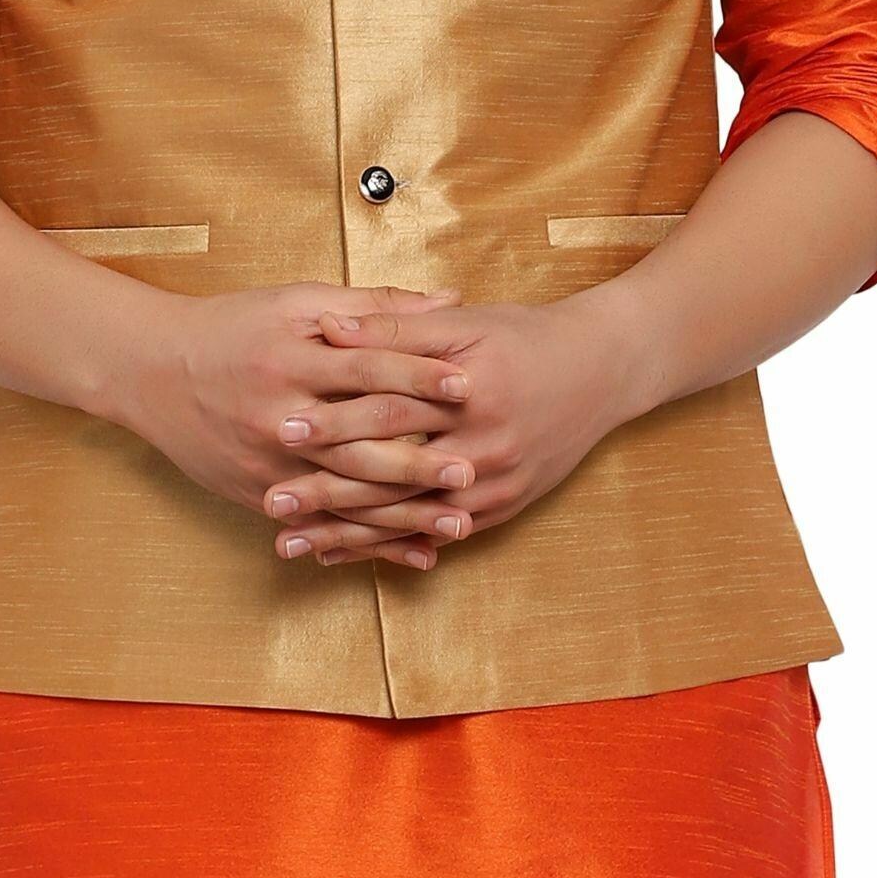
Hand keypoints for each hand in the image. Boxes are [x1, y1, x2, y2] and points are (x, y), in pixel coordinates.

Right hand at [104, 283, 479, 561]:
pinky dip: (370, 542)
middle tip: (471, 472)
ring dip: (404, 515)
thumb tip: (449, 300)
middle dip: (417, 461)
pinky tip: (412, 555)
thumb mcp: (297, 304)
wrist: (152, 371)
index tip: (468, 386)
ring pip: (345, 495)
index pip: (365, 369)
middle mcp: (279, 415)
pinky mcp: (261, 494)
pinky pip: (323, 523)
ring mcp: (269, 462)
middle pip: (357, 442)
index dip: (417, 376)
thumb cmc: (232, 328)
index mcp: (292, 358)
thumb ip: (375, 308)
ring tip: (457, 524)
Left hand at [256, 291, 656, 569]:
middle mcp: (485, 448)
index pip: (390, 412)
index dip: (335, 421)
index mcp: (471, 395)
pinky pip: (436, 536)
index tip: (282, 427)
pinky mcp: (503, 509)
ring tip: (293, 544)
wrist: (605, 371)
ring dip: (348, 536)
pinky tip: (344, 554)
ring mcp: (497, 486)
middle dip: (327, 494)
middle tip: (271, 504)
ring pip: (410, 519)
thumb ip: (396, 328)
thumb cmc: (528, 337)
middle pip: (393, 477)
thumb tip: (330, 327)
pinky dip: (388, 547)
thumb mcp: (465, 324)